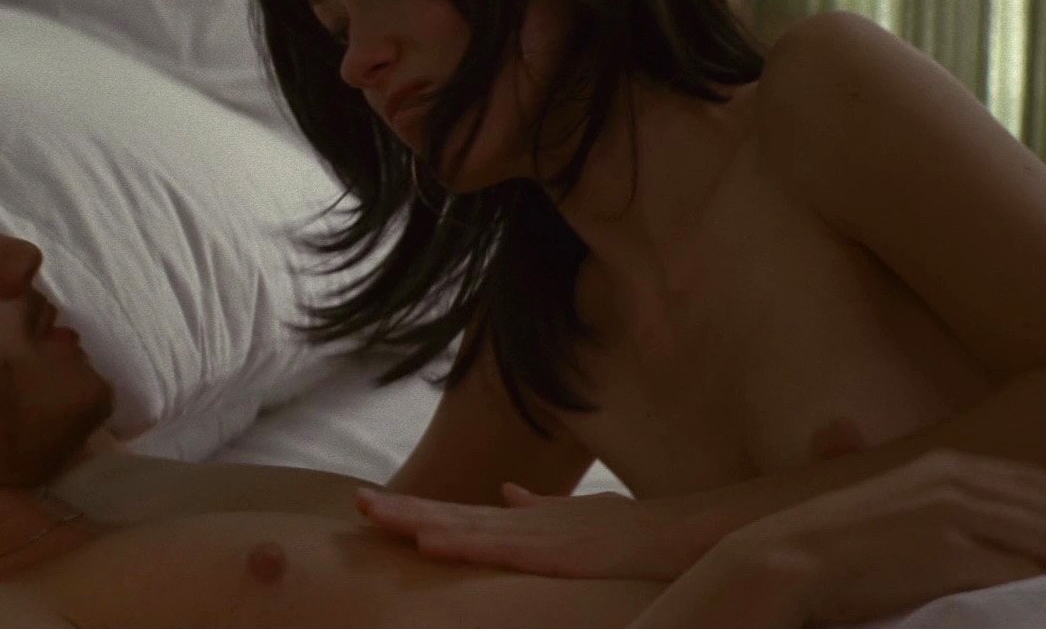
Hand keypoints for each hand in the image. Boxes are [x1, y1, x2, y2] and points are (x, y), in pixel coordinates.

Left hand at [355, 483, 721, 579]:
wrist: (689, 530)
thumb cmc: (635, 530)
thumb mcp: (580, 520)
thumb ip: (540, 509)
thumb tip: (506, 492)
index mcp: (527, 522)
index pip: (459, 515)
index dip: (415, 510)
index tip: (370, 505)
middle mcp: (529, 524)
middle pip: (455, 517)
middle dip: (405, 511)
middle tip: (356, 504)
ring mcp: (547, 537)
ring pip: (474, 531)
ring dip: (425, 523)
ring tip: (381, 518)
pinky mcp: (567, 554)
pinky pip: (511, 553)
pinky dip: (472, 547)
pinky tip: (437, 543)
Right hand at [713, 449, 1045, 625]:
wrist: (788, 558)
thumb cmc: (822, 536)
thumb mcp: (863, 490)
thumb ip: (875, 465)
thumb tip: (841, 432)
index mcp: (941, 466)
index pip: (1027, 479)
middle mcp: (956, 483)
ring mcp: (956, 518)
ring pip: (1044, 537)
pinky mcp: (952, 555)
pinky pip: (1020, 570)